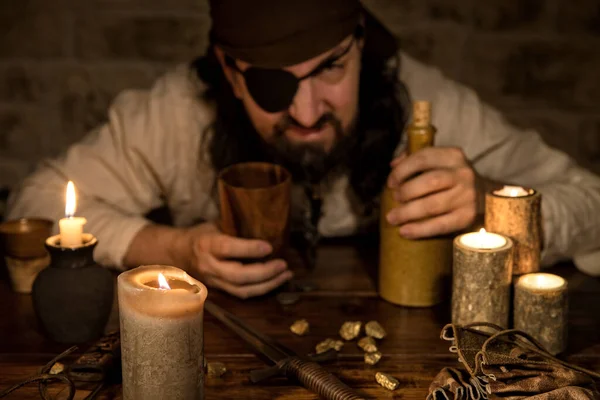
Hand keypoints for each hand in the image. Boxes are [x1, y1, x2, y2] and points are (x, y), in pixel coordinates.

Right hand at [173, 222, 292, 298]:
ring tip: (286, 275)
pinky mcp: (220, 290)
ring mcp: (214, 281)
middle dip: (265, 272)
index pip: (228, 248)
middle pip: (238, 275)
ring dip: (268, 285)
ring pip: (242, 290)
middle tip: (283, 264)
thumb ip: (235, 226)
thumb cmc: (201, 234)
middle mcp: (210, 265)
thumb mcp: (215, 224)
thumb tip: (265, 220)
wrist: (177, 254)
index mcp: (207, 244)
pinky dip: (261, 289)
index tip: (269, 246)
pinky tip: (276, 281)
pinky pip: (242, 294)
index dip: (249, 249)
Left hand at [386, 147, 477, 238]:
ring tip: (392, 218)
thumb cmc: (450, 178)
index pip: (424, 158)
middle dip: (406, 191)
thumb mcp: (438, 162)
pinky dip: (420, 230)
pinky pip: (441, 225)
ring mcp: (468, 196)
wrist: (484, 196)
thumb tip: (393, 165)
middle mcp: (463, 174)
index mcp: (453, 156)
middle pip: (429, 182)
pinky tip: (405, 231)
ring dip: (408, 213)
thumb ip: (415, 160)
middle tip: (394, 199)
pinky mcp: (468, 216)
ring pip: (433, 205)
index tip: (390, 183)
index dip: (403, 170)